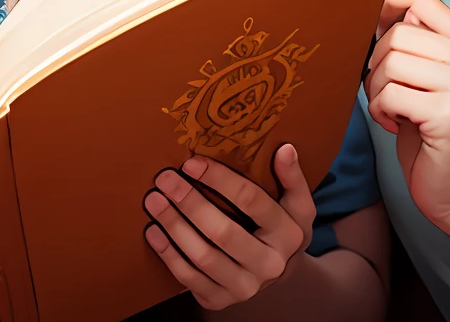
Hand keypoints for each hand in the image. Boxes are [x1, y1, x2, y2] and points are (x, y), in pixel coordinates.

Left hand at [143, 148, 313, 309]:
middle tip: (165, 179)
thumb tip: (285, 149)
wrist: (276, 273)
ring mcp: (245, 287)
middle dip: (190, 202)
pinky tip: (153, 232)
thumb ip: (292, 177)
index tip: (191, 162)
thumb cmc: (280, 226)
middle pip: (224, 232)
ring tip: (153, 201)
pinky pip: (190, 280)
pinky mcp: (221, 300)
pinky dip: (168, 254)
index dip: (219, 179)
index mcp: (289, 235)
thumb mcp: (296, 204)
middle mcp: (270, 265)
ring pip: (204, 257)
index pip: (251, 201)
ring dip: (174, 227)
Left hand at [363, 0, 449, 231]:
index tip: (372, 30)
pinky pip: (389, 94)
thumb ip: (410, 37)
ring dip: (377, 90)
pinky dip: (380, 110)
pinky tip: (396, 125)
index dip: (386, 5)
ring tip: (393, 109)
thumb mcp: (422, 74)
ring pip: (390, 62)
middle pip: (397, 33)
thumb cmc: (429, 126)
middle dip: (376, 65)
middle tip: (387, 93)